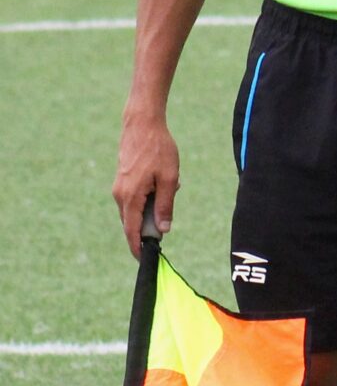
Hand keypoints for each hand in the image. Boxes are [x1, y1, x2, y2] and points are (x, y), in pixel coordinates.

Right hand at [113, 109, 179, 256]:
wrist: (142, 125)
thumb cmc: (159, 150)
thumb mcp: (169, 179)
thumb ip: (166, 205)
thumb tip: (163, 229)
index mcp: (131, 197)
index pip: (132, 230)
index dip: (137, 247)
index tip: (144, 260)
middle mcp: (120, 195)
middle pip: (130, 223)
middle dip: (143, 235)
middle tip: (158, 245)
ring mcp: (119, 187)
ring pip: (132, 212)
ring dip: (148, 216)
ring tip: (166, 209)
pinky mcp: (122, 181)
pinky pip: (133, 200)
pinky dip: (146, 204)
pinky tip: (163, 189)